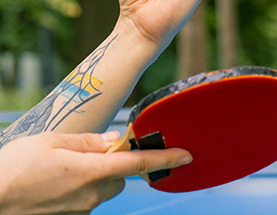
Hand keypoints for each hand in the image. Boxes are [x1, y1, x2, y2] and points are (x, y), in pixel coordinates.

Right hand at [0, 131, 191, 214]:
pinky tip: (55, 184)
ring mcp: (80, 211)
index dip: (166, 159)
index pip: (138, 164)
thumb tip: (114, 141)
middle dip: (112, 164)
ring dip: (94, 177)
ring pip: (102, 189)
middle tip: (85, 154)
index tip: (186, 155)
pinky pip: (86, 201)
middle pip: (119, 177)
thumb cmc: (14, 169)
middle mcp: (90, 195)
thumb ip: (88, 141)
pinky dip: (79, 190)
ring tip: (61, 170)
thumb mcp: (51, 142)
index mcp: (89, 171)